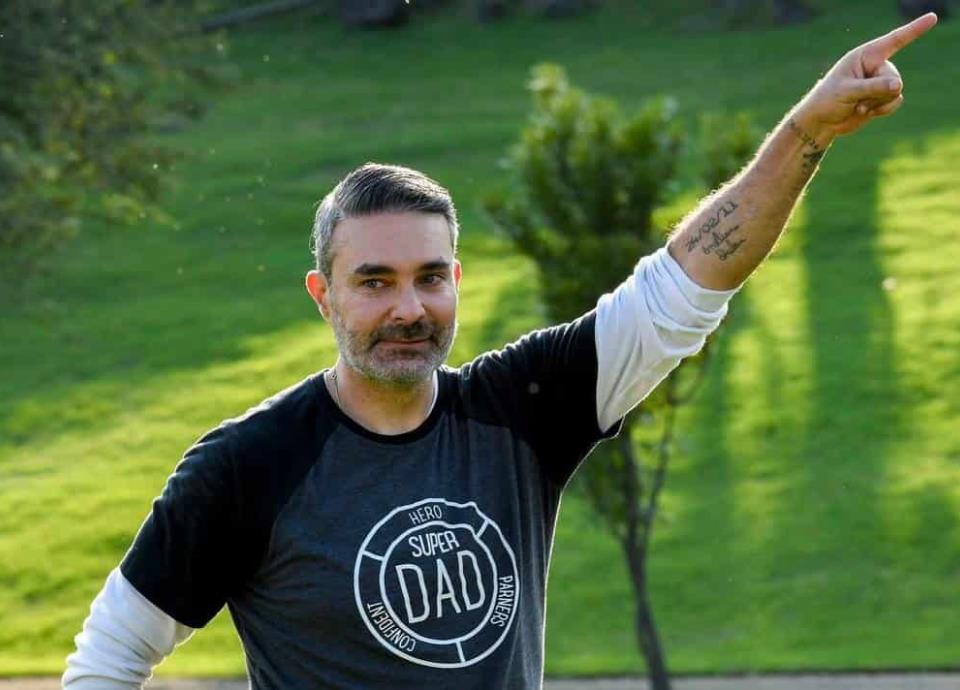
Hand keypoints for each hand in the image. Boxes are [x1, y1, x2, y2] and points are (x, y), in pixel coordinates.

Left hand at [793, 12, 937, 141]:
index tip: (933, 17)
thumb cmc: (827, 101)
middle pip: (894, 76)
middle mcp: (875, 66)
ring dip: (878, 103)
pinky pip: (896, 102)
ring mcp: (880, 82)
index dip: (914, 30)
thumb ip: (873, 87)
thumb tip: (898, 85)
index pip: (894, 41)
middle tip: (858, 100)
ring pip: (896, 91)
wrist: (821, 122)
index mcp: (865, 56)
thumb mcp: (847, 92)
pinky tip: (864, 112)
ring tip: (858, 106)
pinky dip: (883, 110)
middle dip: (879, 92)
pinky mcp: (882, 97)